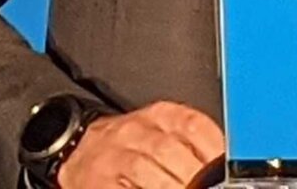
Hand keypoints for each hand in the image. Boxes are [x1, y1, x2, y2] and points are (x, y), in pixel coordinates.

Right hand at [60, 101, 225, 188]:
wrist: (74, 148)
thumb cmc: (127, 145)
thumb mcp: (161, 131)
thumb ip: (192, 145)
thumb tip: (221, 166)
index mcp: (159, 115)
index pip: (194, 126)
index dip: (213, 151)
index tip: (222, 169)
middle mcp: (135, 131)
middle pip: (171, 152)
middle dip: (193, 177)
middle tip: (203, 187)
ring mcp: (114, 156)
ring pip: (148, 172)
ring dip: (171, 186)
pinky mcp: (99, 181)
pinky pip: (125, 188)